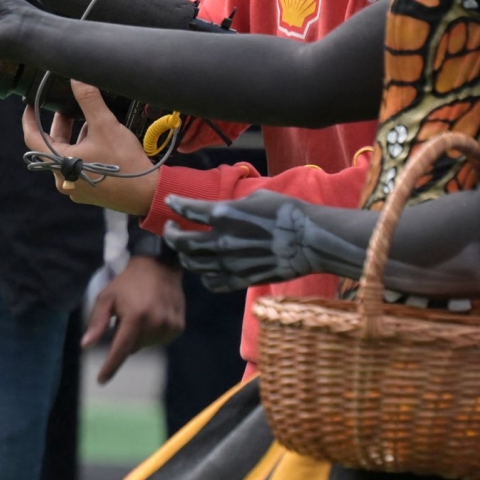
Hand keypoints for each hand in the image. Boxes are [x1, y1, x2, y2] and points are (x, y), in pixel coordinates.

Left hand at [24, 80, 154, 211]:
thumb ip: (89, 100)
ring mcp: (75, 187)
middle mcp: (62, 179)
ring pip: (67, 155)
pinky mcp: (88, 190)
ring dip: (75, 137)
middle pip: (52, 146)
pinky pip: (78, 166)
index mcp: (59, 164)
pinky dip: (84, 150)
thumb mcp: (105, 125)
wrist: (147, 193)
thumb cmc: (125, 164)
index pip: (32, 138)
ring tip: (89, 120)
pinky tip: (99, 139)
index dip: (29, 119)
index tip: (30, 106)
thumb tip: (77, 79)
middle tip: (66, 106)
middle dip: (61, 125)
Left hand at [85, 257, 183, 384]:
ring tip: (141, 311)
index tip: (101, 380)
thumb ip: (97, 322)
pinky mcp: (178, 327)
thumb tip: (86, 345)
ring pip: (146, 345)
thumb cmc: (127, 282)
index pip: (121, 349)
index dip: (110, 366)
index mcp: (136, 316)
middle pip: (133, 347)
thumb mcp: (107, 297)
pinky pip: (159, 341)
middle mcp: (156, 323)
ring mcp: (170, 326)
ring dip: (139, 335)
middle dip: (125, 337)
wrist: (159, 266)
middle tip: (127, 314)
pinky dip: (152, 333)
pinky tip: (152, 315)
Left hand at [165, 194, 320, 291]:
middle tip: (171, 228)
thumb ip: (234, 204)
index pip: (188, 210)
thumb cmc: (289, 212)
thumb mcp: (258, 197)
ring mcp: (230, 262)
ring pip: (192, 264)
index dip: (175, 205)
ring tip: (186, 249)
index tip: (169, 202)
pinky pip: (212, 283)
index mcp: (226, 214)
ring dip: (185, 256)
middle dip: (171, 235)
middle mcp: (222, 240)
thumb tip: (224, 207)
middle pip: (181, 243)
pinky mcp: (240, 279)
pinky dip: (205, 276)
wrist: (310, 241)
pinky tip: (207, 269)